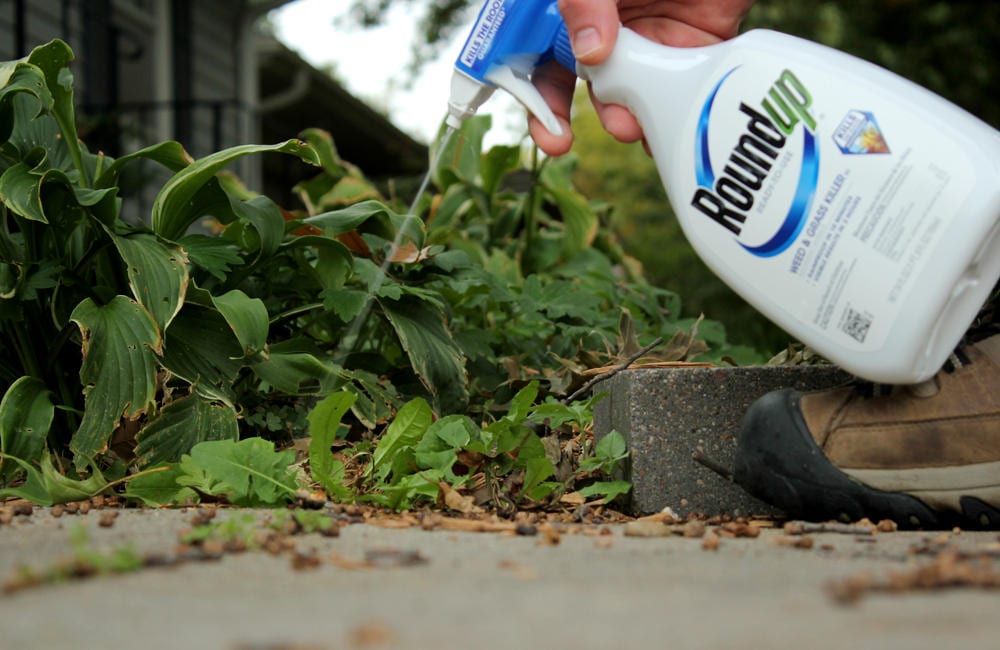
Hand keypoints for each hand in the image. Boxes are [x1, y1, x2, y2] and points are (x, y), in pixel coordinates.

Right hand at [530, 0, 753, 155]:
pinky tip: (676, 121)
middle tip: (599, 130)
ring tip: (641, 122)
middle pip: (585, 84)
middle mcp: (604, 25)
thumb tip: (590, 54)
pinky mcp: (694, 41)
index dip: (538, 101)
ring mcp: (648, 36)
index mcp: (570, 7)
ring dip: (635, 115)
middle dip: (592, 114)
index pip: (538, 61)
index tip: (550, 135)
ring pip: (634, 91)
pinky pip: (682, 83)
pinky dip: (679, 107)